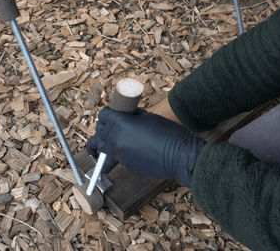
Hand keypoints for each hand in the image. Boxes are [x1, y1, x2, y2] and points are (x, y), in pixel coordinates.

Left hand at [87, 108, 205, 186]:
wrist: (180, 156)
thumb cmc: (169, 133)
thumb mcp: (149, 117)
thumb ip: (132, 116)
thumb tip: (126, 116)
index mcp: (120, 124)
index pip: (103, 115)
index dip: (107, 113)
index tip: (111, 114)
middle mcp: (116, 140)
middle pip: (99, 131)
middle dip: (104, 127)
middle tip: (111, 126)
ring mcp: (120, 155)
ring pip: (103, 148)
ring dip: (105, 143)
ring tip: (107, 143)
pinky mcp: (126, 167)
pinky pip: (117, 159)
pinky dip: (121, 154)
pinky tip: (131, 152)